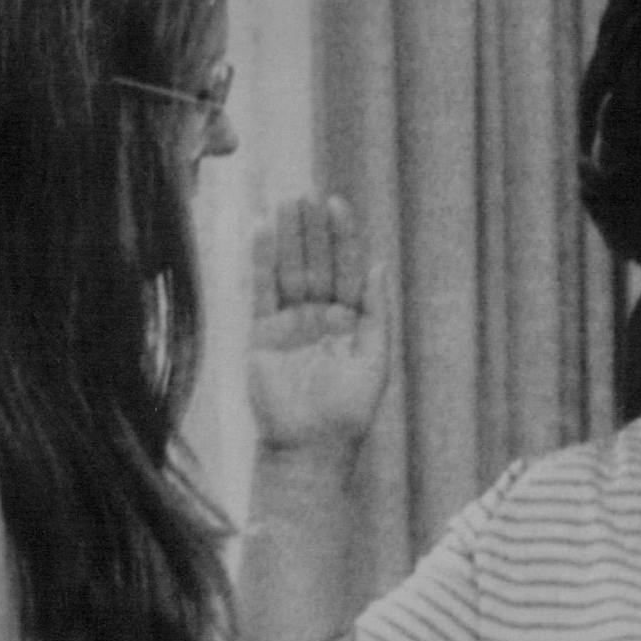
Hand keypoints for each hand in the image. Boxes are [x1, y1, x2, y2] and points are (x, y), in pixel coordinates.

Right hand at [247, 196, 389, 464]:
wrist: (309, 446)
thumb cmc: (348, 410)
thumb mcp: (375, 358)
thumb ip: (377, 310)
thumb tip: (379, 264)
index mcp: (350, 322)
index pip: (346, 268)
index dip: (342, 237)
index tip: (336, 203)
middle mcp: (320, 318)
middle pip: (316, 263)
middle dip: (312, 230)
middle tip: (307, 194)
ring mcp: (290, 324)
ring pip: (288, 270)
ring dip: (287, 237)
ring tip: (286, 202)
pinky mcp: (262, 335)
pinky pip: (261, 290)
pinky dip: (261, 261)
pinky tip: (262, 231)